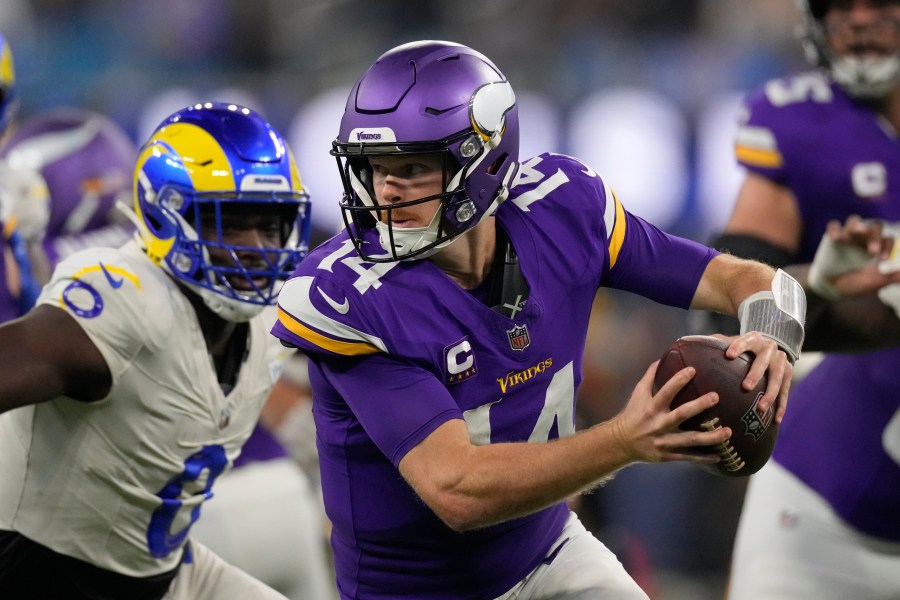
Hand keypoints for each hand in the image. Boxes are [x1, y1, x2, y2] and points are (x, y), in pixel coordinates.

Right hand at [610, 360, 730, 465]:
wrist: (622, 442)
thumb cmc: (633, 413)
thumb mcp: (638, 394)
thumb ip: (651, 376)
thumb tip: (662, 358)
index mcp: (651, 407)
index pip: (666, 392)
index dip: (678, 380)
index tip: (693, 369)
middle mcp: (658, 424)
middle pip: (681, 414)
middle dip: (698, 406)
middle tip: (716, 397)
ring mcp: (664, 441)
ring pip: (689, 440)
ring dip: (710, 437)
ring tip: (728, 431)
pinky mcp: (667, 455)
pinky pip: (688, 457)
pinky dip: (703, 458)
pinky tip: (719, 457)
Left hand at [721, 331, 792, 423]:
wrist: (766, 347)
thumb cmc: (740, 348)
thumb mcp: (728, 342)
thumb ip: (714, 343)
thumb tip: (687, 343)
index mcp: (754, 339)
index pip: (746, 340)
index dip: (739, 346)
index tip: (728, 355)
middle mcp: (769, 348)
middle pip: (764, 360)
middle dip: (755, 373)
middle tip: (746, 387)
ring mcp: (781, 361)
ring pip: (778, 377)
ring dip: (770, 393)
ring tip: (761, 407)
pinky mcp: (788, 374)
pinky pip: (785, 391)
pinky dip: (781, 405)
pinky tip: (776, 419)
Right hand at [809, 215, 899, 298]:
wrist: (835, 288)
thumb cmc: (858, 284)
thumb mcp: (874, 283)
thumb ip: (889, 277)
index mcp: (878, 247)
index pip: (887, 240)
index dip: (887, 247)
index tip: (882, 259)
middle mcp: (865, 238)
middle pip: (874, 227)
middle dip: (874, 235)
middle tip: (871, 249)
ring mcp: (848, 236)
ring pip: (854, 221)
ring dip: (856, 226)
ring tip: (857, 231)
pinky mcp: (832, 238)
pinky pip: (834, 226)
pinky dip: (834, 229)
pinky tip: (835, 238)